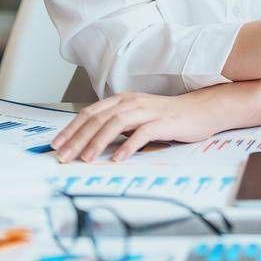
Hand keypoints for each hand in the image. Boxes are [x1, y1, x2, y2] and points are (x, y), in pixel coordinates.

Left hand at [50, 80, 260, 163]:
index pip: (90, 113)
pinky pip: (141, 134)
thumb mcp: (139, 117)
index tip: (56, 145)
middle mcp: (132, 102)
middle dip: (76, 139)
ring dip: (96, 143)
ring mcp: (148, 111)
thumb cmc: (171, 117)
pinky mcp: (163, 122)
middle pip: (97, 119)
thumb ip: (118, 125)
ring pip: (114, 125)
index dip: (71, 129)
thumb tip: (91, 142)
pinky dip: (126, 147)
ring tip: (83, 160)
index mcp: (123, 100)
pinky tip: (117, 160)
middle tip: (62, 157)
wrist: (204, 110)